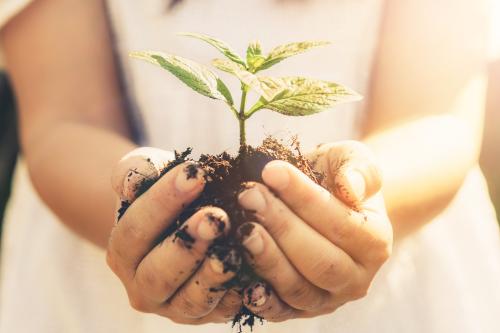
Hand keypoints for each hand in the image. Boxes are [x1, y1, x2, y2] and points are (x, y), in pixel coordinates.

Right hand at [106, 147, 241, 323]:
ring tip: (234, 250)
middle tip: (217, 218)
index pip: (136, 229)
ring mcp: (174, 307)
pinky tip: (255, 273)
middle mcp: (143, 287)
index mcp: (122, 252)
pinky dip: (239, 295)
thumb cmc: (166, 193)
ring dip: (214, 275)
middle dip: (188, 245)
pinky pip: (223, 311)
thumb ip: (137, 170)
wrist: (185, 220)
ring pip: (191, 300)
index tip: (196, 175)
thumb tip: (137, 177)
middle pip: (159, 273)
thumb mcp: (148, 173)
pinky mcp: (207, 316)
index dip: (163, 202)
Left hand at [236, 141, 392, 320]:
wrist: (327, 203)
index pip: (339, 223)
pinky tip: (241, 280)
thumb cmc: (336, 178)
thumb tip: (350, 187)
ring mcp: (328, 299)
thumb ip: (360, 170)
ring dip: (267, 258)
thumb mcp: (354, 161)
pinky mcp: (300, 310)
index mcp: (375, 242)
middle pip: (319, 261)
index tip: (271, 171)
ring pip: (297, 288)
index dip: (303, 197)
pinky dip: (261, 299)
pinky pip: (280, 311)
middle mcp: (356, 279)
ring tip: (242, 229)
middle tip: (248, 196)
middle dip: (281, 227)